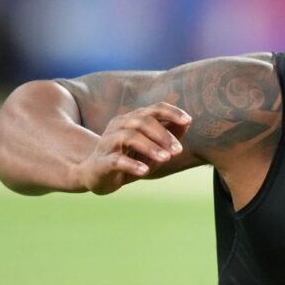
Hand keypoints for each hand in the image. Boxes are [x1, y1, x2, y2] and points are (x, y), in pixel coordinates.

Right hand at [74, 102, 191, 194]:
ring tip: (166, 158)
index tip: (188, 120)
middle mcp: (119, 126)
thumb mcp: (152, 147)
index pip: (154, 109)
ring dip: (150, 147)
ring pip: (130, 137)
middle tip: (178, 150)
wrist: (96, 175)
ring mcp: (109, 143)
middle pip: (143, 122)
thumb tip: (187, 122)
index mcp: (132, 119)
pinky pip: (117, 160)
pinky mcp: (102, 162)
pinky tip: (144, 171)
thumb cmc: (128, 158)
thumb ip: (169, 134)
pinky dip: (132, 164)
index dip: (171, 112)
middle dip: (163, 135)